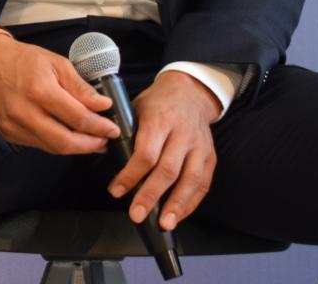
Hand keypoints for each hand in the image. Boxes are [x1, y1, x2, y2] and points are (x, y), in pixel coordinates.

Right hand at [0, 30, 119, 154]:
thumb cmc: (22, 59)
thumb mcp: (56, 63)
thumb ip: (80, 87)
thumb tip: (103, 106)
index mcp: (40, 90)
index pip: (78, 118)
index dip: (100, 127)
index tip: (113, 129)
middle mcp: (25, 112)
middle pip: (65, 142)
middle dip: (90, 145)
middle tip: (105, 141)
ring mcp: (14, 125)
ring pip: (52, 148)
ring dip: (75, 148)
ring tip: (91, 142)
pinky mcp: (7, 133)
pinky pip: (38, 145)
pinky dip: (56, 143)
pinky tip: (67, 136)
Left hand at [108, 71, 221, 230]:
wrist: (190, 92)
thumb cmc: (158, 103)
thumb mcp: (135, 108)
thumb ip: (124, 132)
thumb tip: (107, 156)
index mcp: (160, 119)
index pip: (146, 153)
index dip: (131, 175)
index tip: (116, 190)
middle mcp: (183, 134)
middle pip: (168, 170)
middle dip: (151, 196)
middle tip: (137, 214)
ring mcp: (199, 146)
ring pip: (190, 180)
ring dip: (176, 205)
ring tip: (163, 224)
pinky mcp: (210, 157)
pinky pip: (203, 184)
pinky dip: (191, 202)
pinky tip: (178, 215)